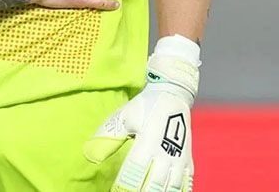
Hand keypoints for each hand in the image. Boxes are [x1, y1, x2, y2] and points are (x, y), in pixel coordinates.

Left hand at [85, 36, 200, 191]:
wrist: (174, 95)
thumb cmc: (144, 106)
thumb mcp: (124, 116)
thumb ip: (109, 136)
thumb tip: (90, 154)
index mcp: (148, 142)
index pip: (134, 172)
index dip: (124, 186)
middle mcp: (166, 153)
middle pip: (153, 185)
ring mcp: (179, 159)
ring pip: (171, 188)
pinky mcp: (188, 162)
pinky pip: (186, 184)